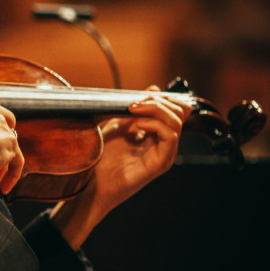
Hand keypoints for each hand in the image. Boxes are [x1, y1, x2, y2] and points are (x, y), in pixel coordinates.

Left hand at [50, 87, 190, 249]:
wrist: (90, 182)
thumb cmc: (101, 158)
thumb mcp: (118, 124)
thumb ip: (135, 109)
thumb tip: (154, 88)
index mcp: (156, 135)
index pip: (175, 110)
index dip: (161, 98)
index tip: (139, 96)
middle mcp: (164, 145)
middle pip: (179, 113)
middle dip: (158, 101)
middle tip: (135, 102)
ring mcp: (164, 155)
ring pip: (176, 122)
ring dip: (155, 110)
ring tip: (134, 110)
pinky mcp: (160, 164)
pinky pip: (169, 136)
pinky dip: (154, 124)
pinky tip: (136, 125)